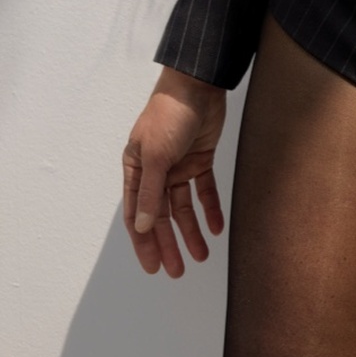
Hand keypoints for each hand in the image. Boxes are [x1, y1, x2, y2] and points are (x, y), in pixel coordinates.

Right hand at [122, 66, 226, 276]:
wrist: (198, 85)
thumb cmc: (169, 116)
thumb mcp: (157, 156)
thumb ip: (151, 192)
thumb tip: (144, 226)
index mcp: (137, 170)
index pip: (138, 216)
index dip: (144, 243)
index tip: (153, 267)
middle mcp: (156, 171)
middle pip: (161, 216)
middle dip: (169, 244)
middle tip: (178, 271)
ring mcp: (178, 166)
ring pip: (183, 207)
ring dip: (191, 231)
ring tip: (201, 256)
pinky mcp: (200, 158)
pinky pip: (204, 189)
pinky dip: (210, 208)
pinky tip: (217, 227)